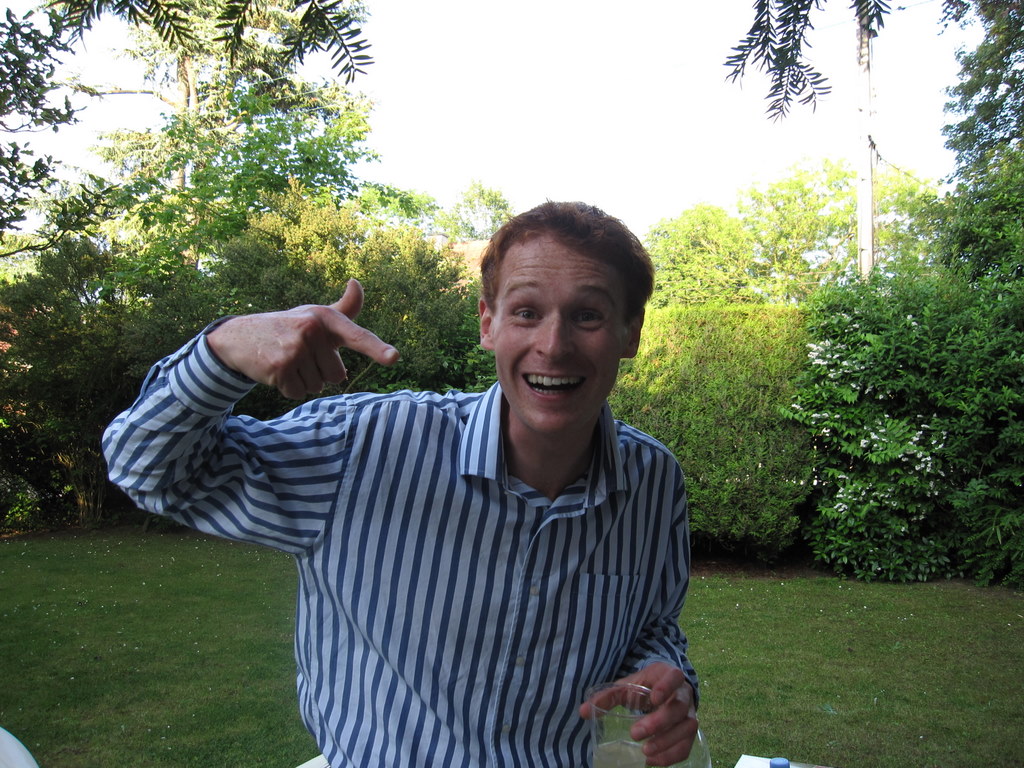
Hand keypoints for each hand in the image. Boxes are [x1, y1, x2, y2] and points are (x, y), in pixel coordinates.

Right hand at [207, 279, 398, 399]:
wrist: (240, 336)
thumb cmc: (288, 326)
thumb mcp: (315, 315)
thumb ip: (343, 309)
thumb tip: (356, 282)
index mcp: (326, 319)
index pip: (357, 335)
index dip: (376, 348)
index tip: (394, 357)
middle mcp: (312, 331)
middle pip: (337, 376)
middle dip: (320, 372)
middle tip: (299, 355)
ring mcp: (295, 349)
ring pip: (317, 386)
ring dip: (303, 380)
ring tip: (287, 360)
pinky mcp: (280, 367)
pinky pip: (299, 392)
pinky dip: (289, 388)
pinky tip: (276, 370)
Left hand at [581, 662, 697, 766]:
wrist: (664, 692)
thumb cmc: (645, 688)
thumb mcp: (626, 686)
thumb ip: (606, 697)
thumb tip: (582, 712)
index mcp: (668, 675)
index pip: (675, 676)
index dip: (667, 687)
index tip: (653, 698)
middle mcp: (683, 694)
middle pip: (678, 707)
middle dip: (658, 722)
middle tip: (635, 734)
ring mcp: (689, 714)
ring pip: (686, 729)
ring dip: (667, 743)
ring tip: (645, 753)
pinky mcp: (688, 733)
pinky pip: (686, 746)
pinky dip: (671, 757)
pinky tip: (653, 761)